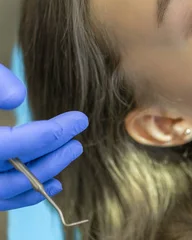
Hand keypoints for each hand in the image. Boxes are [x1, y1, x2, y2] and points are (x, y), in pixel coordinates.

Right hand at [0, 64, 88, 210]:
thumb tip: (18, 100)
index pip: (6, 146)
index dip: (46, 135)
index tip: (79, 119)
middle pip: (8, 175)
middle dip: (49, 159)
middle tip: (77, 141)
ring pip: (3, 192)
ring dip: (41, 178)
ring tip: (70, 155)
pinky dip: (22, 196)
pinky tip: (52, 184)